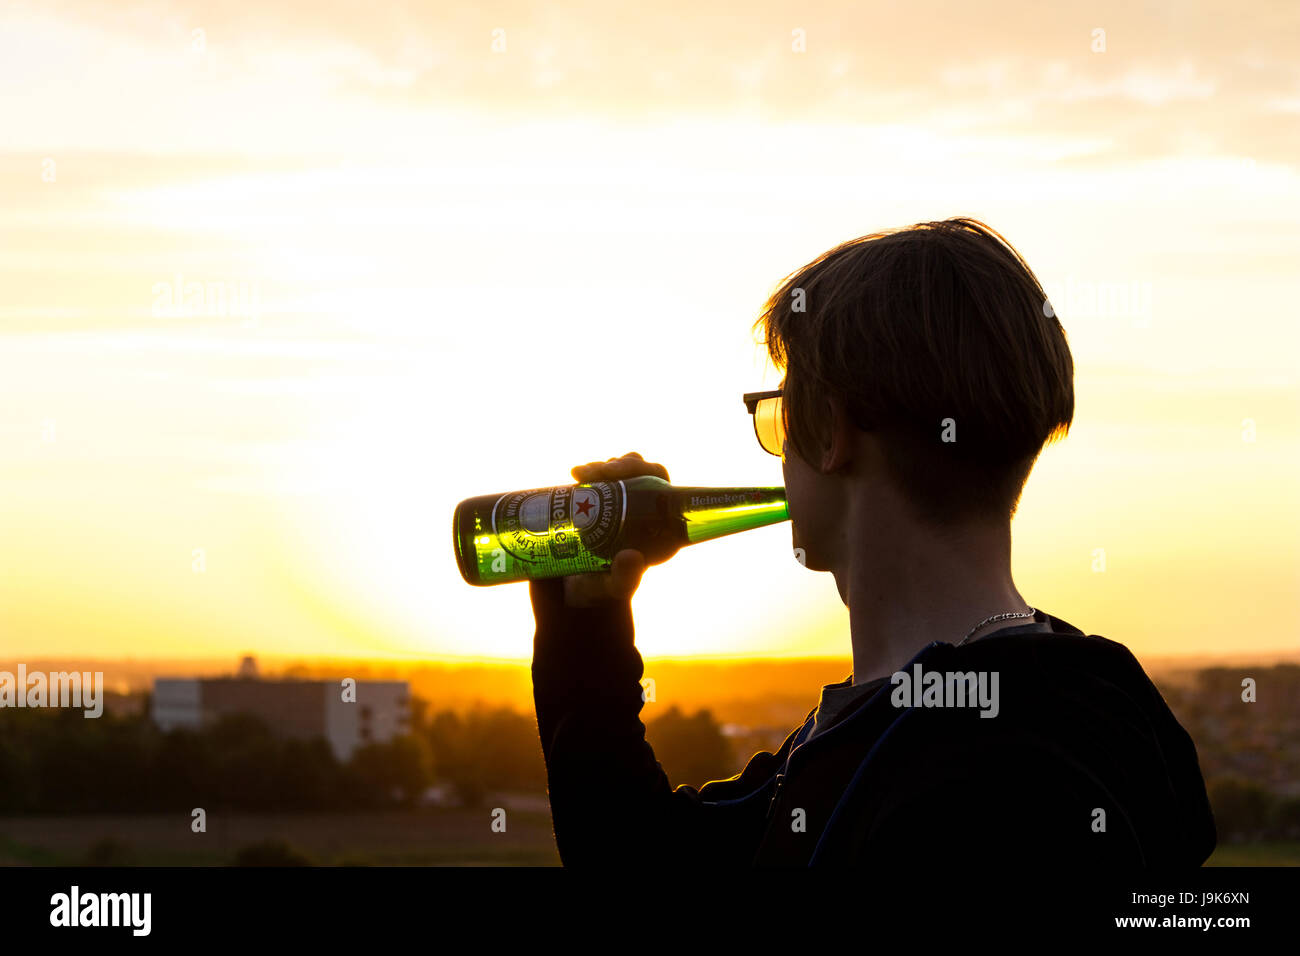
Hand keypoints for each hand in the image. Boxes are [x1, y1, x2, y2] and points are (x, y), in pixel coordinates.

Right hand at [558, 451, 669, 607]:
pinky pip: (597, 477)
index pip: (660, 486)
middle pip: (639, 473)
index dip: (645, 471)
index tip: (621, 472)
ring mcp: (617, 502)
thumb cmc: (602, 591)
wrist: (571, 592)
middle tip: (600, 473)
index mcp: (656, 525)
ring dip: (602, 466)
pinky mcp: (596, 501)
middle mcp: (640, 509)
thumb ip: (625, 579)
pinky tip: (576, 474)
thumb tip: (631, 556)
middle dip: (622, 465)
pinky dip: (588, 471)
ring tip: (582, 475)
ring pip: (617, 470)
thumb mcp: (614, 588)